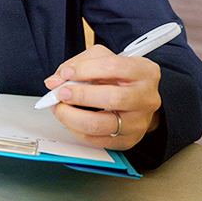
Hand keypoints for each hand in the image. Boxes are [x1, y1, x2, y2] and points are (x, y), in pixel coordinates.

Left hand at [44, 44, 161, 149]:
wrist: (138, 99)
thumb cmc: (119, 77)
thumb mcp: (104, 60)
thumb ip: (79, 65)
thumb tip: (55, 80)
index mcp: (145, 71)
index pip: (113, 67)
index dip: (85, 69)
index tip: (67, 73)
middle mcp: (147, 97)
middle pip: (112, 98)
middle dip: (80, 95)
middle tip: (60, 93)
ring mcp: (139, 122)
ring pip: (101, 123)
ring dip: (73, 117)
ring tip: (60, 108)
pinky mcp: (128, 140)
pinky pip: (97, 139)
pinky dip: (77, 129)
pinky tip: (70, 120)